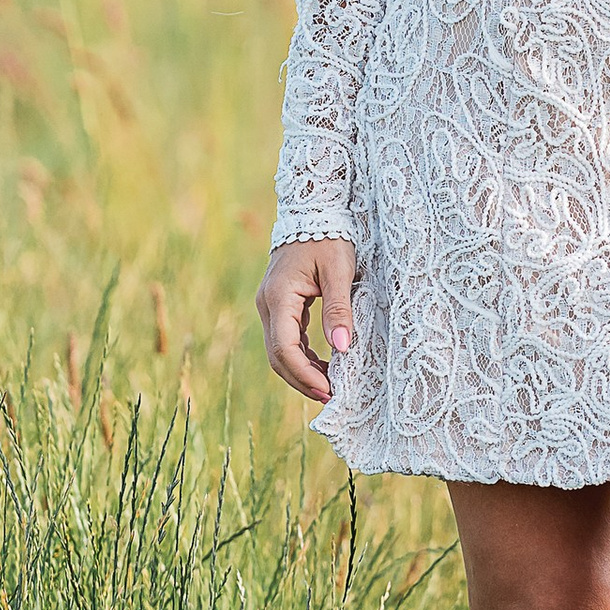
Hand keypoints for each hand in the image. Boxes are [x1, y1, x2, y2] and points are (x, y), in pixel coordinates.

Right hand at [256, 236, 356, 405]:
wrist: (312, 212)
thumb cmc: (329, 238)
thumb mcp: (339, 271)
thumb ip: (338, 309)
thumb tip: (342, 348)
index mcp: (278, 297)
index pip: (284, 348)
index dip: (304, 374)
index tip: (328, 391)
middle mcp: (268, 305)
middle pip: (277, 356)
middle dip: (302, 380)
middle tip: (331, 397)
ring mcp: (271, 306)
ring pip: (279, 350)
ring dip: (301, 371)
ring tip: (330, 386)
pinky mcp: (279, 306)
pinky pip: (285, 339)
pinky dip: (302, 357)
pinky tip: (323, 366)